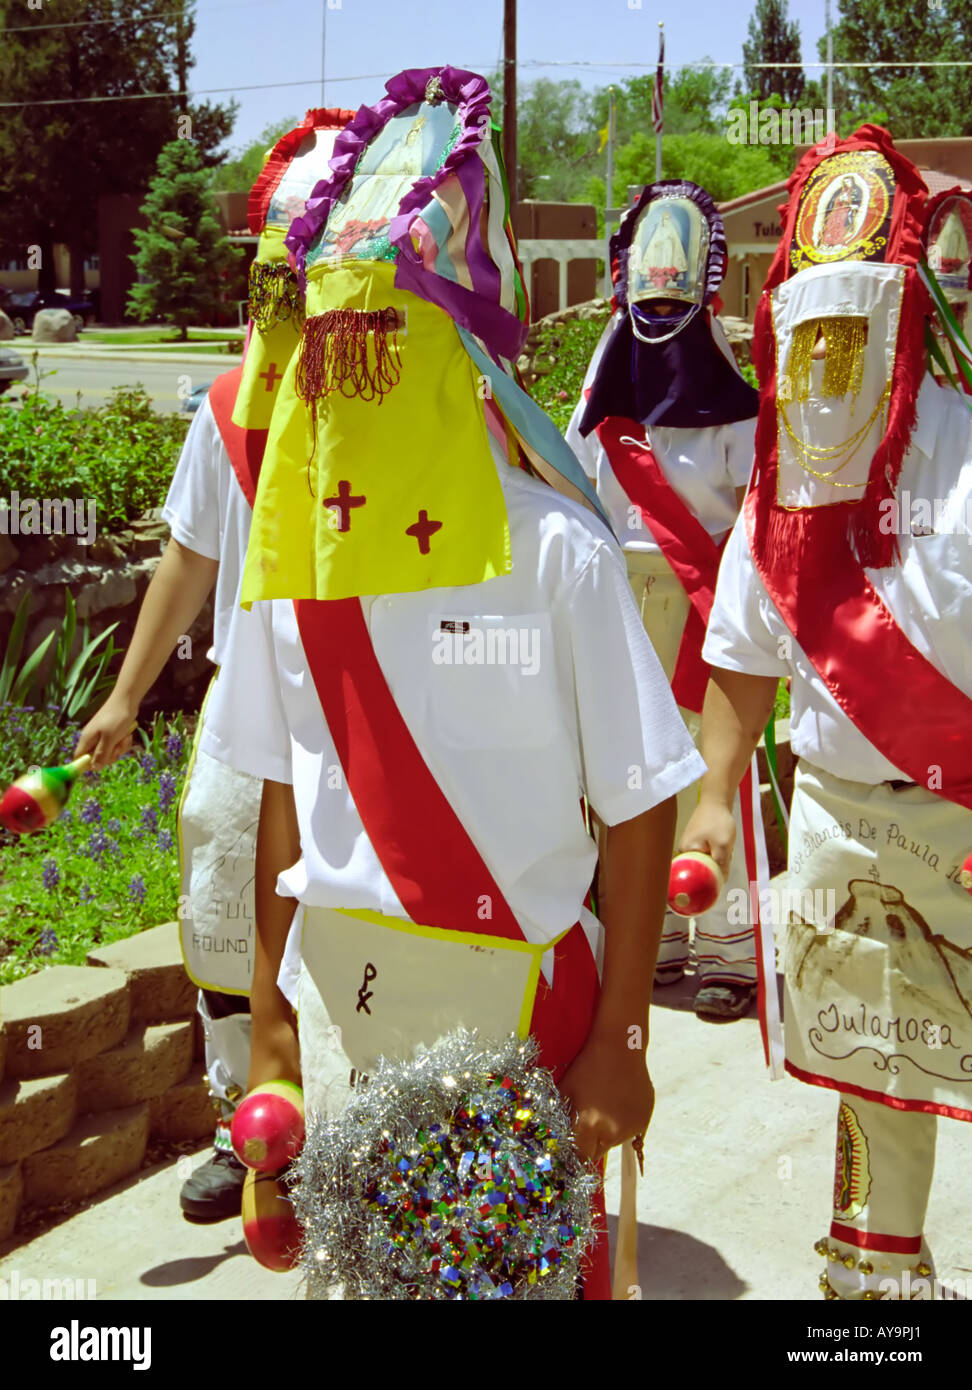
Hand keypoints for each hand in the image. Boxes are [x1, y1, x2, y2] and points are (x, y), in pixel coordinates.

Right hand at [75, 694, 137, 770]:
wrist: (127, 700)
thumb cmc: (117, 718)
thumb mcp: (109, 739)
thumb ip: (101, 754)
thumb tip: (94, 768)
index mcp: (87, 739)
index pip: (79, 758)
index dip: (87, 764)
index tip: (101, 763)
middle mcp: (92, 739)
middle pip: (97, 758)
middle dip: (110, 756)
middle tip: (117, 747)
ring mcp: (102, 736)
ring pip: (109, 752)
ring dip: (119, 748)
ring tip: (124, 738)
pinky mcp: (111, 734)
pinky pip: (116, 745)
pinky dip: (123, 742)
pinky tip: (127, 735)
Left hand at [558, 1034, 654, 1165]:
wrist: (619, 1047)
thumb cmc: (587, 1066)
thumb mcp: (566, 1090)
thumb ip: (559, 1118)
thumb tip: (553, 1138)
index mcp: (588, 1124)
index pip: (580, 1157)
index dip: (575, 1152)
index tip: (572, 1147)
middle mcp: (612, 1131)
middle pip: (598, 1153)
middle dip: (591, 1143)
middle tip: (588, 1122)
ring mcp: (631, 1127)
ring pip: (614, 1142)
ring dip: (608, 1133)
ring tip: (605, 1107)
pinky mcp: (644, 1120)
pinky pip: (630, 1132)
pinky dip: (623, 1124)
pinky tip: (619, 1103)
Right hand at [679, 796, 735, 880]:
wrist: (716, 800)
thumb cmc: (718, 821)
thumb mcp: (723, 846)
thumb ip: (722, 865)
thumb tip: (721, 881)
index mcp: (686, 852)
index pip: (696, 874)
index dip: (709, 877)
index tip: (720, 875)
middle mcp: (684, 850)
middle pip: (703, 868)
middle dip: (717, 865)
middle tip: (725, 854)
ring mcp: (690, 845)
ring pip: (707, 860)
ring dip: (719, 857)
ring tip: (724, 845)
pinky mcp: (696, 841)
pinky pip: (708, 853)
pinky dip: (718, 850)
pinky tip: (722, 842)